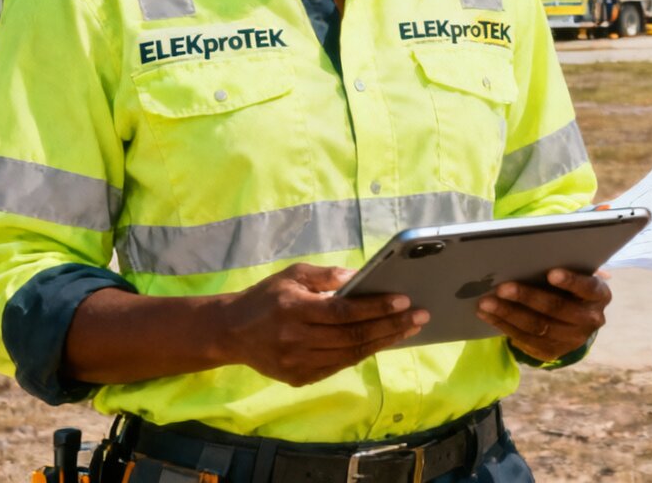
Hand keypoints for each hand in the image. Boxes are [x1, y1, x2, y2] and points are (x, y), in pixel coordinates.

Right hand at [218, 263, 426, 386]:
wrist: (231, 332)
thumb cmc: (266, 297)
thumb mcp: (293, 275)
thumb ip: (326, 276)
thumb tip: (359, 277)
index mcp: (294, 309)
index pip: (343, 311)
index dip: (376, 307)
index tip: (404, 300)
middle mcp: (296, 338)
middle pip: (352, 336)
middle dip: (391, 325)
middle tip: (420, 316)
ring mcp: (298, 362)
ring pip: (349, 354)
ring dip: (383, 342)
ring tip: (408, 330)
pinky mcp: (299, 377)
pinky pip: (338, 366)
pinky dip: (362, 354)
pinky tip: (381, 342)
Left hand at [475, 268, 611, 361]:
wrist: (576, 321)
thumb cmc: (571, 287)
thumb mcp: (575, 275)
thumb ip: (563, 264)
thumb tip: (531, 252)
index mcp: (599, 295)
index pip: (587, 287)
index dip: (570, 281)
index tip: (551, 273)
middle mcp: (590, 319)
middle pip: (556, 308)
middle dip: (527, 297)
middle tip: (501, 287)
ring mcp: (572, 340)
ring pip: (537, 327)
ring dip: (508, 314)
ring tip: (486, 302)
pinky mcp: (553, 352)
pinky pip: (525, 340)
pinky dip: (503, 326)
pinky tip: (487, 315)